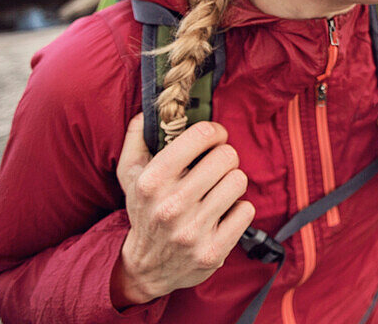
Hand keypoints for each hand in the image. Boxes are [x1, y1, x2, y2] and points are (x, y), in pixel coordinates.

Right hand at [110, 114, 255, 307]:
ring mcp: (192, 231)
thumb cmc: (145, 210)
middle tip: (216, 168)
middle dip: (224, 158)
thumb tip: (149, 110)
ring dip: (232, 183)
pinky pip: (247, 210)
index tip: (214, 139)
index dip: (214, 132)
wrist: (147, 268)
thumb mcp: (130, 174)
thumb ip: (137, 137)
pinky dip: (238, 210)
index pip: (201, 135)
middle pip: (226, 156)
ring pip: (239, 180)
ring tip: (217, 191)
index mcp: (151, 181)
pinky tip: (222, 215)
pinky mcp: (212, 251)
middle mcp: (171, 206)